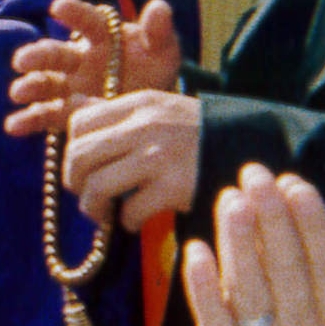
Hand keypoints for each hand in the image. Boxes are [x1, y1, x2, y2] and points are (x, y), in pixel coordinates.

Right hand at [5, 0, 185, 136]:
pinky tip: (14, 125)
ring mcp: (70, 86)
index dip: (74, 13)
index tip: (58, 7)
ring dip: (30, 86)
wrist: (150, 105)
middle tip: (22, 60)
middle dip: (39, 56)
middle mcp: (79, 59)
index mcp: (102, 38)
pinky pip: (45, 115)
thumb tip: (160, 7)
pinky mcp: (66, 112)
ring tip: (18, 92)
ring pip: (46, 83)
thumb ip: (160, 31)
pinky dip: (28, 120)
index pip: (88, 22)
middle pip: (57, 54)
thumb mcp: (164, 51)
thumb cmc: (154, 70)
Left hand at [58, 89, 200, 230]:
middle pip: (80, 155)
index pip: (79, 123)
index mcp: (139, 103)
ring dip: (93, 207)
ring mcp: (159, 156)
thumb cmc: (198, 134)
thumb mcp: (159, 108)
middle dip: (75, 182)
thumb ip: (117, 111)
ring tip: (104, 213)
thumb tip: (73, 107)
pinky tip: (135, 221)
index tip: (81, 167)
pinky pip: (130, 211)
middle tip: (86, 195)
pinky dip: (126, 222)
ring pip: (97, 185)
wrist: (253, 149)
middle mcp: (145, 125)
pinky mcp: (174, 187)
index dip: (71, 150)